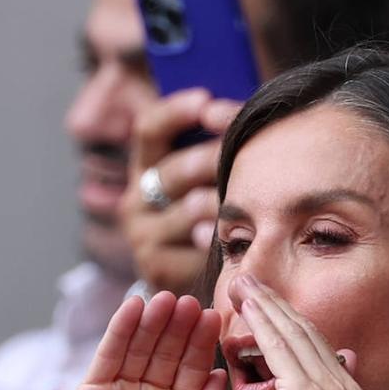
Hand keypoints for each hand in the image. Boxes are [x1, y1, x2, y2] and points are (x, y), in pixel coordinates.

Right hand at [59, 291, 225, 389]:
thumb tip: (221, 373)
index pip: (194, 367)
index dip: (203, 342)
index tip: (216, 316)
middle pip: (168, 352)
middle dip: (179, 326)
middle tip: (191, 300)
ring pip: (140, 348)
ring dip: (152, 322)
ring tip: (166, 298)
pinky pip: (109, 356)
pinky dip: (120, 331)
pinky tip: (134, 307)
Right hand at [120, 89, 240, 293]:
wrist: (191, 289)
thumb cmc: (213, 225)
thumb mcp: (208, 184)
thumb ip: (218, 150)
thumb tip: (244, 112)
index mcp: (146, 169)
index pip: (149, 129)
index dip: (176, 112)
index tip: (207, 100)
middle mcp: (135, 199)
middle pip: (176, 168)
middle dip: (217, 158)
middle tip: (253, 154)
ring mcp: (142, 234)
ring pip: (190, 207)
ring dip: (225, 201)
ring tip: (252, 197)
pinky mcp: (155, 266)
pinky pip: (193, 247)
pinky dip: (219, 240)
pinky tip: (238, 238)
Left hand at [223, 275, 364, 389]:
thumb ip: (303, 383)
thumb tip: (336, 352)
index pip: (318, 345)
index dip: (288, 317)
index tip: (262, 297)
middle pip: (310, 334)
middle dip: (275, 304)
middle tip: (246, 280)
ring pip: (295, 335)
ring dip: (265, 306)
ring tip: (240, 285)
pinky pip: (280, 348)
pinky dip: (260, 324)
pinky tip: (244, 307)